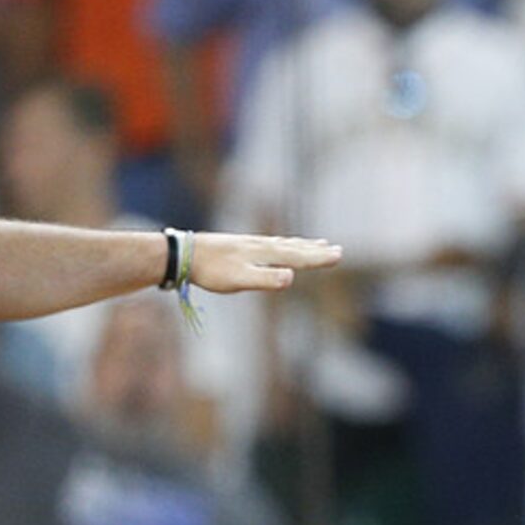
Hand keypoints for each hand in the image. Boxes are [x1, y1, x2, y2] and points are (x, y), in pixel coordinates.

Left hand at [186, 231, 342, 293]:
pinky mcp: (243, 246)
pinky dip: (286, 244)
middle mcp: (262, 245)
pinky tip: (282, 245)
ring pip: (285, 244)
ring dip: (304, 245)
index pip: (298, 256)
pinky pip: (273, 244)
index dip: (319, 258)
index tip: (339, 255)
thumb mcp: (239, 280)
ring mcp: (252, 244)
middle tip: (338, 250)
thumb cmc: (212, 270)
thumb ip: (266, 279)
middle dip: (317, 250)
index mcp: (265, 254)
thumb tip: (291, 277)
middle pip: (296, 248)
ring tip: (319, 243)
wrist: (185, 253)